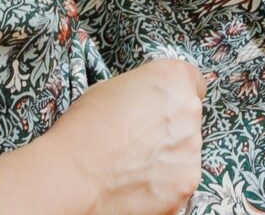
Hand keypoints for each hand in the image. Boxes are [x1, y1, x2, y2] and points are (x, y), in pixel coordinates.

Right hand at [61, 58, 205, 214]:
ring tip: (133, 166)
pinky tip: (136, 184)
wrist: (71, 176)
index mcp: (174, 79)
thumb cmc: (83, 129)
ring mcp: (191, 149)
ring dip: (167, 159)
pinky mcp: (186, 183)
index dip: (175, 99)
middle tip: (139, 142)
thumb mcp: (111, 89)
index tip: (163, 110)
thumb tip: (147, 103)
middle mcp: (190, 110)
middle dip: (170, 131)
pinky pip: (179, 182)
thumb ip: (143, 92)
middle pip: (189, 121)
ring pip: (185, 153)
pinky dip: (163, 186)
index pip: (193, 83)